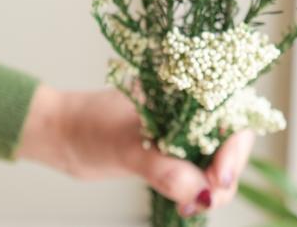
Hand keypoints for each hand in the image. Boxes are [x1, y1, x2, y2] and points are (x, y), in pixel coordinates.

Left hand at [16, 85, 253, 216]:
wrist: (63, 135)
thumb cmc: (91, 127)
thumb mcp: (127, 147)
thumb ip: (165, 169)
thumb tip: (203, 192)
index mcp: (186, 91)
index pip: (230, 115)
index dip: (233, 147)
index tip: (219, 177)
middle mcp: (190, 108)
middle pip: (231, 140)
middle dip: (226, 173)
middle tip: (206, 200)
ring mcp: (183, 130)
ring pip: (217, 159)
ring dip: (212, 187)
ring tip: (189, 206)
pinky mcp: (173, 151)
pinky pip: (199, 171)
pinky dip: (198, 190)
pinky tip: (185, 202)